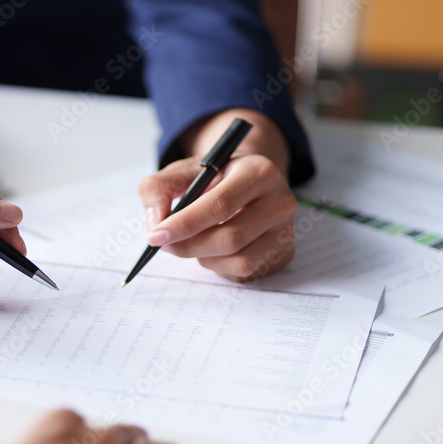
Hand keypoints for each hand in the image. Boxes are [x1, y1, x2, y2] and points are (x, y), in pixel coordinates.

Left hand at [138, 108, 297, 281]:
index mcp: (259, 171)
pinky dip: (220, 266)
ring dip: (205, 257)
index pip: (220, 205)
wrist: (247, 182)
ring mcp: (286, 230)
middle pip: (230, 238)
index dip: (184, 224)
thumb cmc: (214, 178)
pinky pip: (246, 272)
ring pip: (239, 260)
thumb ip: (158, 188)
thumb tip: (156, 224)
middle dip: (189, 246)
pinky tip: (214, 250)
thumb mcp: (183, 171)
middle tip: (166, 244)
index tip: (156, 236)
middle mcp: (281, 201)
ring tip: (195, 241)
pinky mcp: (284, 253)